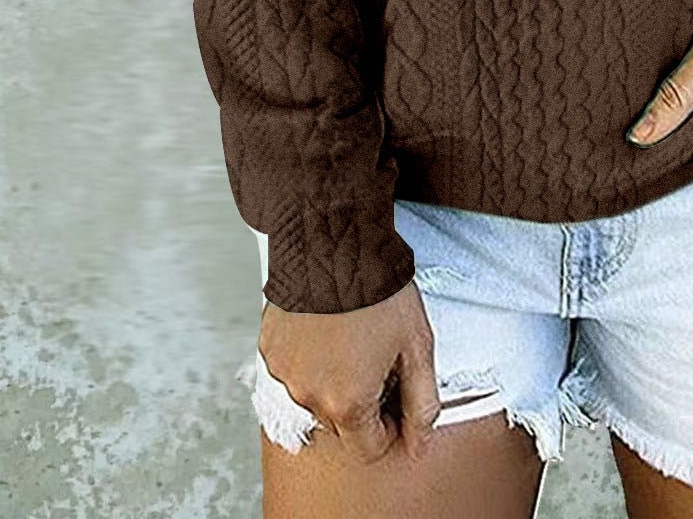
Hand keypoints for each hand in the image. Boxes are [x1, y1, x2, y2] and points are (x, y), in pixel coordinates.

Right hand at [258, 277, 438, 463]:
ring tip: (353, 337)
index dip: (392, 426)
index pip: (370, 448)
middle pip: (343, 424)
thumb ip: (422, 404)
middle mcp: (309, 397)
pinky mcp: (270, 348)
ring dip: (334, 379)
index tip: (398, 394)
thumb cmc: (380, 292)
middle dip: (363, 401)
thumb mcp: (417, 347)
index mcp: (348, 404)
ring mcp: (285, 373)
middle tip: (379, 358)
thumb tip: (421, 446)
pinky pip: (293, 368)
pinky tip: (327, 328)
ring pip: (316, 395)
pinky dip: (310, 357)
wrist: (334, 244)